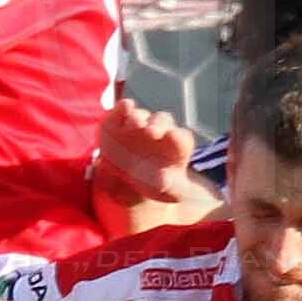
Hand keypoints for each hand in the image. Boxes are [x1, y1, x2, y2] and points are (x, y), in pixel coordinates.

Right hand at [94, 97, 215, 214]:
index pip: (181, 138)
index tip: (173, 139)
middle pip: (162, 121)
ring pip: (141, 115)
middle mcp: (159, 130)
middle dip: (158, 125)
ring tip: (135, 125)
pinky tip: (123, 108)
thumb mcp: (167, 192)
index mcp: (176, 145)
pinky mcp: (119, 122)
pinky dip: (122, 108)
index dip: (178, 138)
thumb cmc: (155, 184)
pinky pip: (122, 110)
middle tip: (152, 132)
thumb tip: (163, 181)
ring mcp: (139, 124)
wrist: (129, 181)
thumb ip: (170, 188)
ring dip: (138, 117)